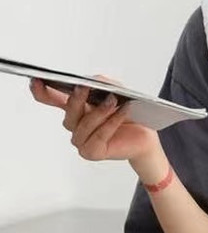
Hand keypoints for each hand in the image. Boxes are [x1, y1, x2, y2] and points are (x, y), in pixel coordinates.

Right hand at [29, 74, 159, 162]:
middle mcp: (74, 125)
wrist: (144, 135)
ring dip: (99, 111)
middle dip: (76, 99)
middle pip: (69, 112)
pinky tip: (122, 112)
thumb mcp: (117, 91)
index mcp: (75, 108)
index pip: (51, 99)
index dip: (41, 91)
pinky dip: (111, 123)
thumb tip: (94, 81)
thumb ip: (104, 84)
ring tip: (113, 100)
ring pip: (84, 125)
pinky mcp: (92, 152)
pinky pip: (99, 136)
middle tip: (84, 86)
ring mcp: (81, 141)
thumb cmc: (128, 114)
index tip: (37, 80)